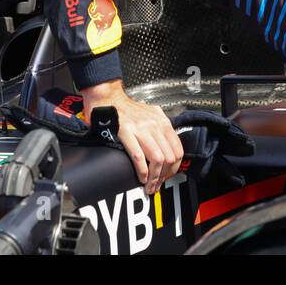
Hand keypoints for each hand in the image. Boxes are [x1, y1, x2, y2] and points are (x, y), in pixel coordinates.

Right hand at [81, 80, 182, 194]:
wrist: (107, 98)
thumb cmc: (127, 108)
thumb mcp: (151, 113)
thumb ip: (161, 127)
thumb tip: (169, 146)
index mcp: (162, 122)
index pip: (177, 150)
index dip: (174, 168)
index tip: (167, 176)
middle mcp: (154, 125)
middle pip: (169, 157)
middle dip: (164, 176)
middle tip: (158, 185)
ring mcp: (140, 129)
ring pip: (157, 159)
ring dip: (154, 177)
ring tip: (149, 186)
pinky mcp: (126, 133)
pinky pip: (139, 157)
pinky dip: (142, 171)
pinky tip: (141, 178)